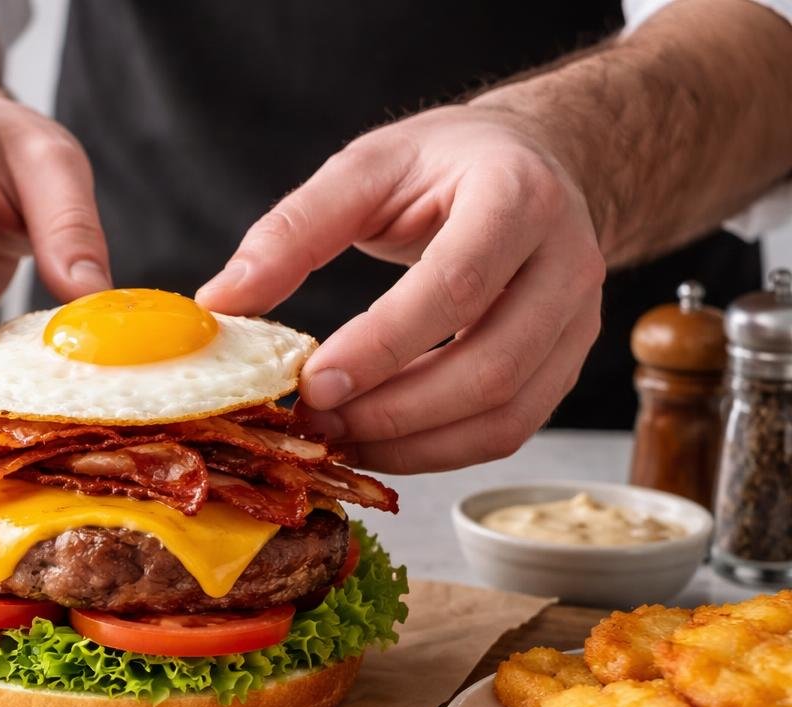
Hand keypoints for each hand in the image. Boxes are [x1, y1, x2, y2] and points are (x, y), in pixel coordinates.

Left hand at [196, 105, 605, 472]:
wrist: (533, 161)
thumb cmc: (444, 164)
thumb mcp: (366, 168)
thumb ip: (293, 231)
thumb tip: (221, 302)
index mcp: (518, 195)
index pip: (457, 284)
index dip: (384, 345)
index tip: (313, 382)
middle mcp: (566, 261)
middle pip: (491, 366)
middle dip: (394, 410)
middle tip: (316, 420)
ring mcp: (578, 320)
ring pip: (506, 413)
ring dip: (413, 444)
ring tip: (338, 438)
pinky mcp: (565, 363)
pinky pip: (509, 429)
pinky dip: (438, 451)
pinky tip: (377, 441)